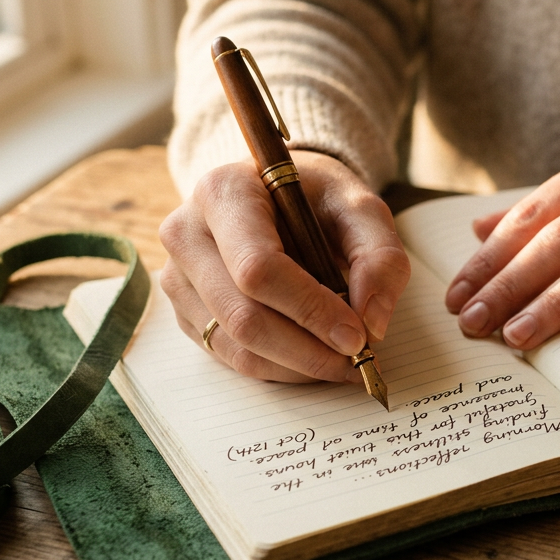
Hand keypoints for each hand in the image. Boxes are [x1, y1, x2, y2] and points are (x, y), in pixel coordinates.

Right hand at [158, 151, 410, 381]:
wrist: (276, 196)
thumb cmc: (316, 199)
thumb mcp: (360, 209)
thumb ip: (380, 257)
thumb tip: (371, 323)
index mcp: (224, 192)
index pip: (258, 268)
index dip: (310, 309)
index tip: (357, 335)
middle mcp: (186, 233)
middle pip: (243, 316)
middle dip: (307, 351)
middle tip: (357, 362)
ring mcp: (178, 276)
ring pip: (236, 346)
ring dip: (297, 367)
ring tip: (342, 362)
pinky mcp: (184, 310)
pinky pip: (230, 356)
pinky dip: (279, 367)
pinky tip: (313, 357)